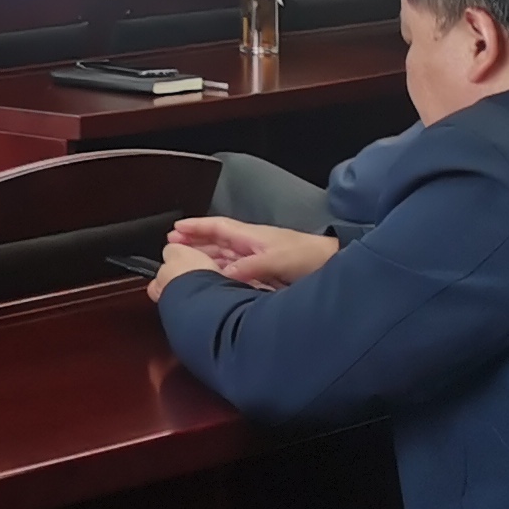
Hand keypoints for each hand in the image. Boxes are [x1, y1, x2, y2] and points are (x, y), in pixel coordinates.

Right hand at [158, 216, 339, 292]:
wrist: (336, 264)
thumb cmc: (309, 257)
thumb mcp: (276, 261)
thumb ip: (248, 267)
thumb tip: (221, 275)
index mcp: (252, 236)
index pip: (217, 227)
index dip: (195, 227)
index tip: (174, 230)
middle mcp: (254, 245)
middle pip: (218, 241)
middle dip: (195, 242)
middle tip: (173, 248)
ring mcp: (261, 258)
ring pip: (227, 256)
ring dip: (208, 257)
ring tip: (190, 263)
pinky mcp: (269, 272)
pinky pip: (239, 270)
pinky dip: (224, 272)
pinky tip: (219, 280)